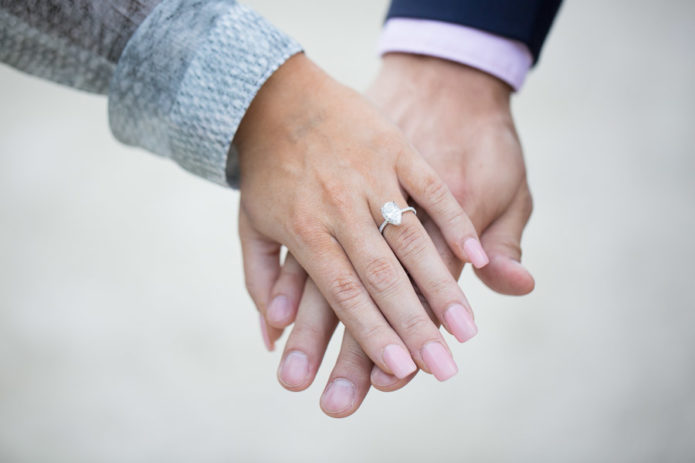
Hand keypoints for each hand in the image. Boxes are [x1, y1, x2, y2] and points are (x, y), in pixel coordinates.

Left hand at [237, 54, 487, 383]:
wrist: (281, 94)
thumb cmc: (268, 170)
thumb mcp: (250, 225)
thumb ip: (262, 281)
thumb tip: (269, 338)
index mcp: (305, 230)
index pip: (343, 293)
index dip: (371, 333)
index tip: (398, 372)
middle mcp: (340, 207)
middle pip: (381, 275)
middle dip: (413, 326)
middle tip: (444, 369)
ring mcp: (372, 175)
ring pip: (411, 239)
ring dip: (441, 286)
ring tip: (467, 329)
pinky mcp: (396, 149)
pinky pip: (430, 189)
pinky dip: (454, 222)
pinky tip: (478, 258)